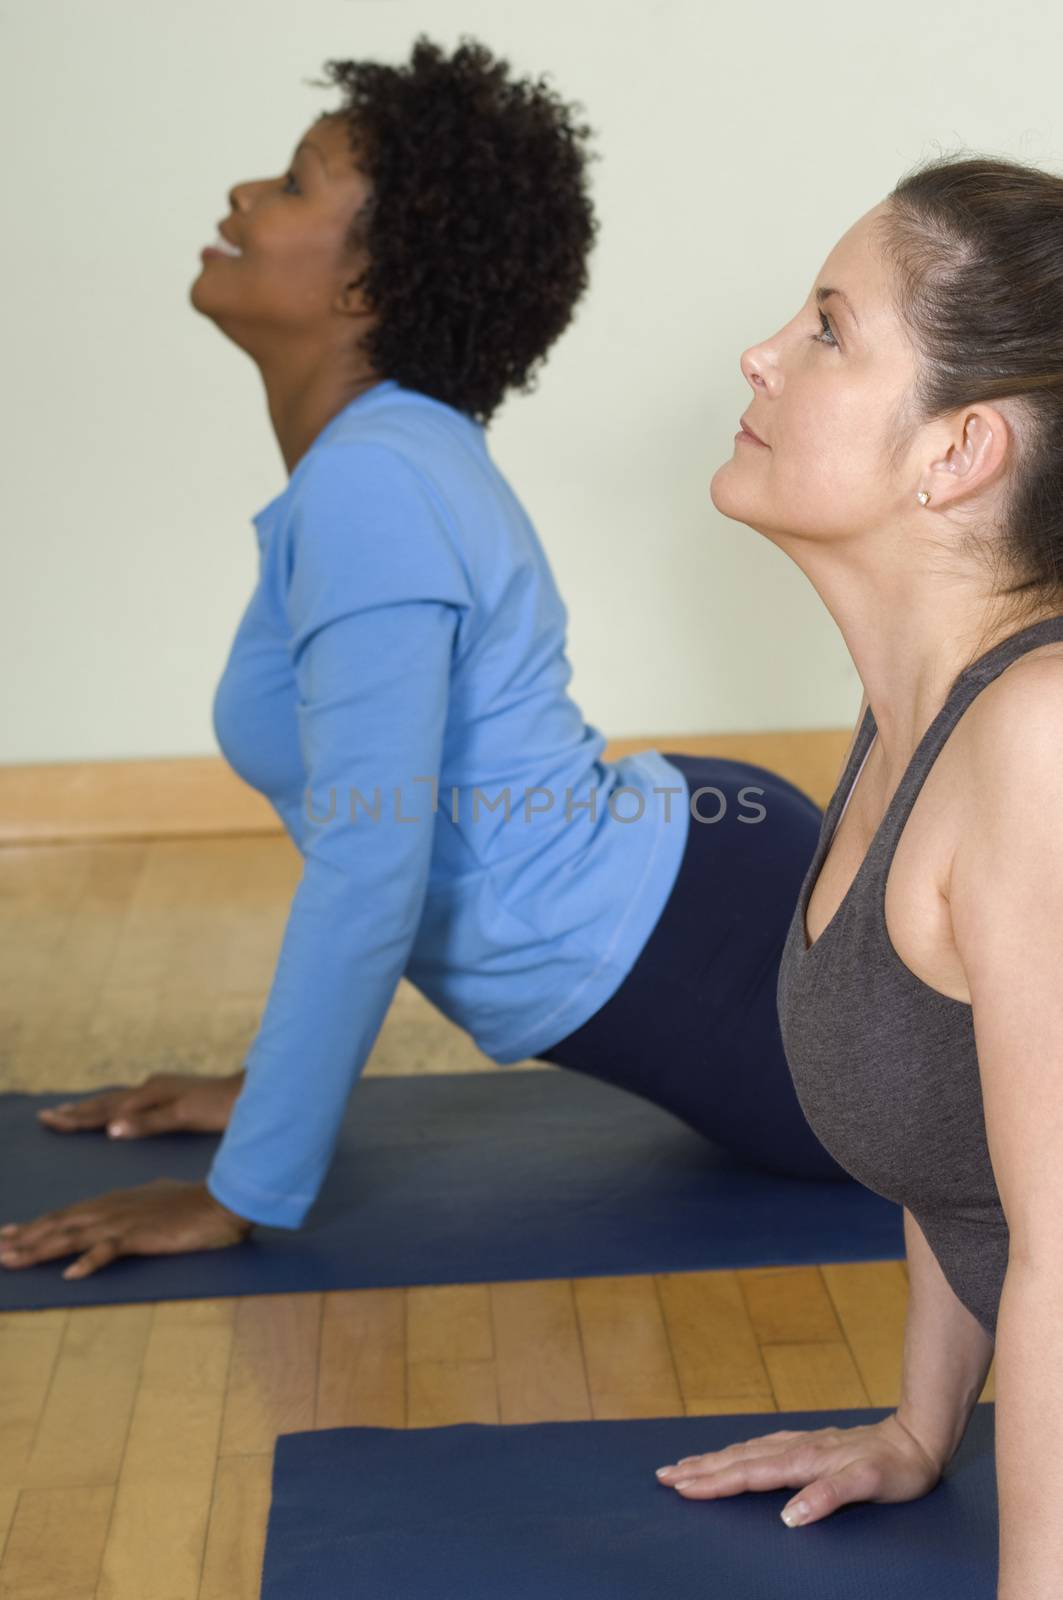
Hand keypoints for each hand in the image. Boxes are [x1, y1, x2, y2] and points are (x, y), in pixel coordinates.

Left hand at [0, 1179, 252, 1278]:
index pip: (65, 1215)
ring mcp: (123, 1221)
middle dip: (23, 1239)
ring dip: (39, 1250)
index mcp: (113, 1201)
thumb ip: (135, 1207)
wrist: (221, 1201)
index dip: (34, 1226)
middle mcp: (110, 1208)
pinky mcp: (141, 1235)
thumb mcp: (157, 1200)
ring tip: (11, 1260)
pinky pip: (109, 1250)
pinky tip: (70, 1275)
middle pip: (58, 1225)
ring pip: (71, 1237)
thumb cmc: (193, 1202)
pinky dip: (88, 1262)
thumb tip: (126, 1211)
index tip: (7, 1235)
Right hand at [36, 1072, 245, 1137]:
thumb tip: (110, 1129)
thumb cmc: (221, 1107)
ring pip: (118, 1100)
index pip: (105, 1109)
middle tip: (46, 1116)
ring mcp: (162, 1090)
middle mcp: (151, 1088)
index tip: (49, 1120)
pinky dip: (114, 1107)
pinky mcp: (171, 1095)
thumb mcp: (184, 1117)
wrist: (252, 1091)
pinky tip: (115, 1108)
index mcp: (150, 1093)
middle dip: (77, 1111)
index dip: (77, 1117)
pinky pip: (132, 1101)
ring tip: (70, 1111)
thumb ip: (148, 1123)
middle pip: (106, 1102)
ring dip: (93, 1107)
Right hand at [654, 1413, 943, 1527]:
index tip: (680, 1486)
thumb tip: (787, 1517)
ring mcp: (801, 1443)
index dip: (713, 1481)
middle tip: (663, 1475)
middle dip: (700, 1468)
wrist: (917, 1439)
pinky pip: (761, 1448)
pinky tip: (733, 1453)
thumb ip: (828, 1497)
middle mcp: (795, 1448)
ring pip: (746, 1451)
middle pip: (738, 1459)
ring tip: (685, 1464)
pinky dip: (737, 1453)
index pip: (748, 1474)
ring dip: (713, 1459)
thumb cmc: (895, 1469)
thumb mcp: (868, 1486)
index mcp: (803, 1460)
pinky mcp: (809, 1444)